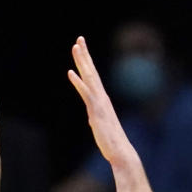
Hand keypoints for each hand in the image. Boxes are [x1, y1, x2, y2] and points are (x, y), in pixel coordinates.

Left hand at [68, 36, 137, 166]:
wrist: (120, 152)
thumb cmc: (112, 142)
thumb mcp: (101, 125)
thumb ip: (96, 117)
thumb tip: (93, 118)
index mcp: (102, 100)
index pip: (94, 77)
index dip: (87, 63)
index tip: (82, 49)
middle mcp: (102, 98)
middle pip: (92, 72)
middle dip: (85, 55)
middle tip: (79, 39)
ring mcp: (99, 104)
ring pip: (89, 78)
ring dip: (82, 62)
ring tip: (75, 47)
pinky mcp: (96, 112)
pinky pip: (86, 94)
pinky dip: (78, 83)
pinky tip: (71, 73)